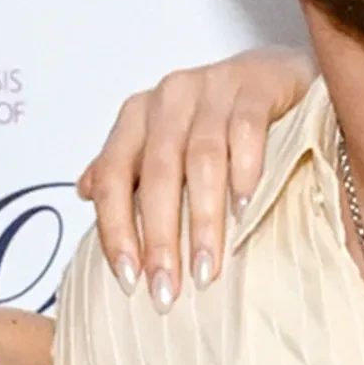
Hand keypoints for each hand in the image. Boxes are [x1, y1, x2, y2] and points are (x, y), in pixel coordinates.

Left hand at [77, 47, 316, 309]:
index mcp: (138, 115)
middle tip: (168, 290)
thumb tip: (85, 191)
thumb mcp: (167, 141)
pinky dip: (245, 172)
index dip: (116, 230)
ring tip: (208, 268)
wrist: (278, 74)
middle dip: (160, 238)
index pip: (113, 176)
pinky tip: (245, 210)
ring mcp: (214, 87)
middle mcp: (170, 97)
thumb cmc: (217, 119)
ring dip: (203, 219)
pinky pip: (246, 130)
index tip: (129, 280)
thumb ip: (128, 166)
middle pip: (157, 174)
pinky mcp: (257, 85)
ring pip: (201, 159)